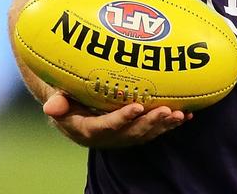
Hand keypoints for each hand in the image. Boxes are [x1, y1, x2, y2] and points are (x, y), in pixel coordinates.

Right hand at [42, 91, 190, 148]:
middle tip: (166, 110)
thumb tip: (50, 107)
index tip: (137, 107)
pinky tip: (186, 115)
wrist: (70, 110)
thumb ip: (57, 103)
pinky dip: (169, 124)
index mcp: (88, 130)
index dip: (122, 118)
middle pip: (132, 133)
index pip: (107, 126)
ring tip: (180, 115)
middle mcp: (108, 137)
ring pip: (146, 133)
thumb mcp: (57, 99)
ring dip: (164, 125)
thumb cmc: (64, 98)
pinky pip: (153, 129)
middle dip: (151, 123)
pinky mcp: (133, 131)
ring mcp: (123, 135)